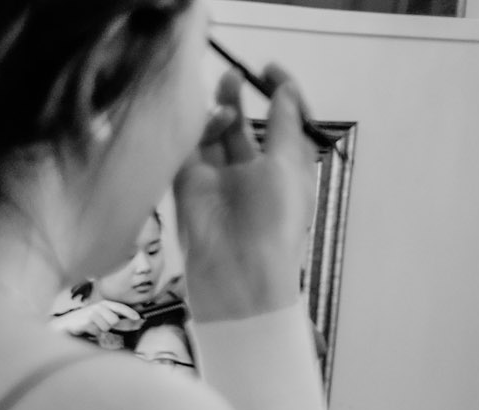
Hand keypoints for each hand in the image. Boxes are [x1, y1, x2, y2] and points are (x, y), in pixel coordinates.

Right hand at [53, 300, 141, 341]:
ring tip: (92, 326)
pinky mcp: (87, 321)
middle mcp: (99, 306)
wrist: (67, 323)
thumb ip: (114, 318)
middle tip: (98, 324)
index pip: (120, 307)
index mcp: (104, 304)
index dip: (130, 313)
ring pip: (106, 327)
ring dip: (100, 330)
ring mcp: (93, 313)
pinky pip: (97, 332)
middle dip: (109, 325)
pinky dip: (93, 333)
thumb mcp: (100, 316)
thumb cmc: (85, 320)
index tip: (138, 318)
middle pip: (114, 320)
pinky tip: (86, 328)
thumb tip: (129, 321)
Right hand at [172, 67, 316, 324]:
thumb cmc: (275, 219)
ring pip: (213, 135)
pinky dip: (199, 131)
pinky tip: (211, 124)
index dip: (278, 93)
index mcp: (283, 168)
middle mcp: (250, 171)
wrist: (237, 270)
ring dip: (219, 112)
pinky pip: (189, 150)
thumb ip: (285, 123)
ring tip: (224, 103)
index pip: (281, 122)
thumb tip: (285, 90)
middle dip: (238, 98)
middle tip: (232, 76)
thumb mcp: (289, 165)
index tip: (269, 70)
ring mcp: (217, 179)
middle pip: (241, 126)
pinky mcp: (188, 185)